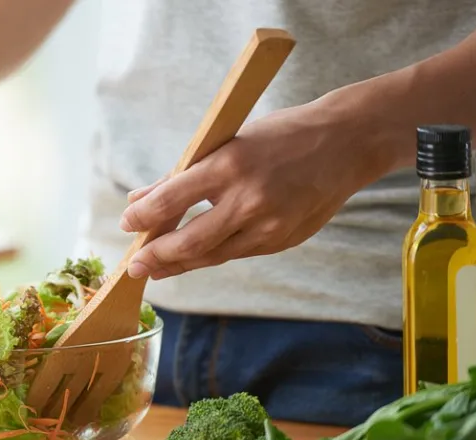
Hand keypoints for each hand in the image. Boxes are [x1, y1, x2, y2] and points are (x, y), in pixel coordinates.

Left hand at [118, 103, 384, 279]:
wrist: (348, 142)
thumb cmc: (281, 135)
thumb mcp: (227, 142)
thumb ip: (181, 174)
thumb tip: (138, 199)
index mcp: (230, 165)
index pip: (171, 200)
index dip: (142, 218)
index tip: (126, 224)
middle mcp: (249, 200)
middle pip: (189, 242)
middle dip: (155, 257)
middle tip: (133, 267)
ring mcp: (269, 225)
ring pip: (212, 255)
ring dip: (179, 265)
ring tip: (155, 269)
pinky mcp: (283, 241)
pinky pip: (236, 253)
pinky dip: (211, 256)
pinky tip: (192, 258)